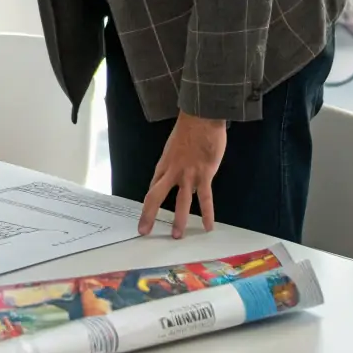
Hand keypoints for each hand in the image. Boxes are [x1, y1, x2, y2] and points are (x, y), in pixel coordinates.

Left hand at [137, 111, 226, 238]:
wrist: (200, 117)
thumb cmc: (189, 130)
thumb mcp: (174, 148)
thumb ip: (176, 165)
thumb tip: (180, 181)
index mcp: (164, 165)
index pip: (153, 188)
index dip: (148, 204)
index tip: (145, 217)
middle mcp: (171, 171)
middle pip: (155, 196)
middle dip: (149, 215)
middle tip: (144, 231)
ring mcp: (187, 174)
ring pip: (180, 201)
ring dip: (179, 220)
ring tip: (177, 236)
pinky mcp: (204, 174)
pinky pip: (205, 197)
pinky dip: (207, 213)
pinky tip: (208, 226)